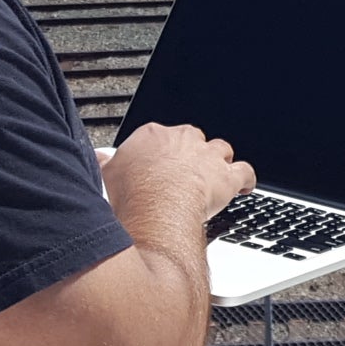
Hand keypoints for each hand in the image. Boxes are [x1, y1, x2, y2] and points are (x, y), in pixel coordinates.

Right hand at [103, 122, 251, 238]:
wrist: (156, 209)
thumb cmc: (132, 195)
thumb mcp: (107, 176)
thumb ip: (105, 163)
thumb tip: (97, 157)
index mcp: (153, 136)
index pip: (161, 136)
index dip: (164, 151)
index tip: (162, 163)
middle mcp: (183, 140)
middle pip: (193, 139)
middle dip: (192, 154)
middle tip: (186, 173)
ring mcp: (207, 156)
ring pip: (221, 150)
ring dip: (219, 163)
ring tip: (215, 176)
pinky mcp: (227, 177)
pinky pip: (245, 172)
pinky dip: (247, 180)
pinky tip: (245, 187)